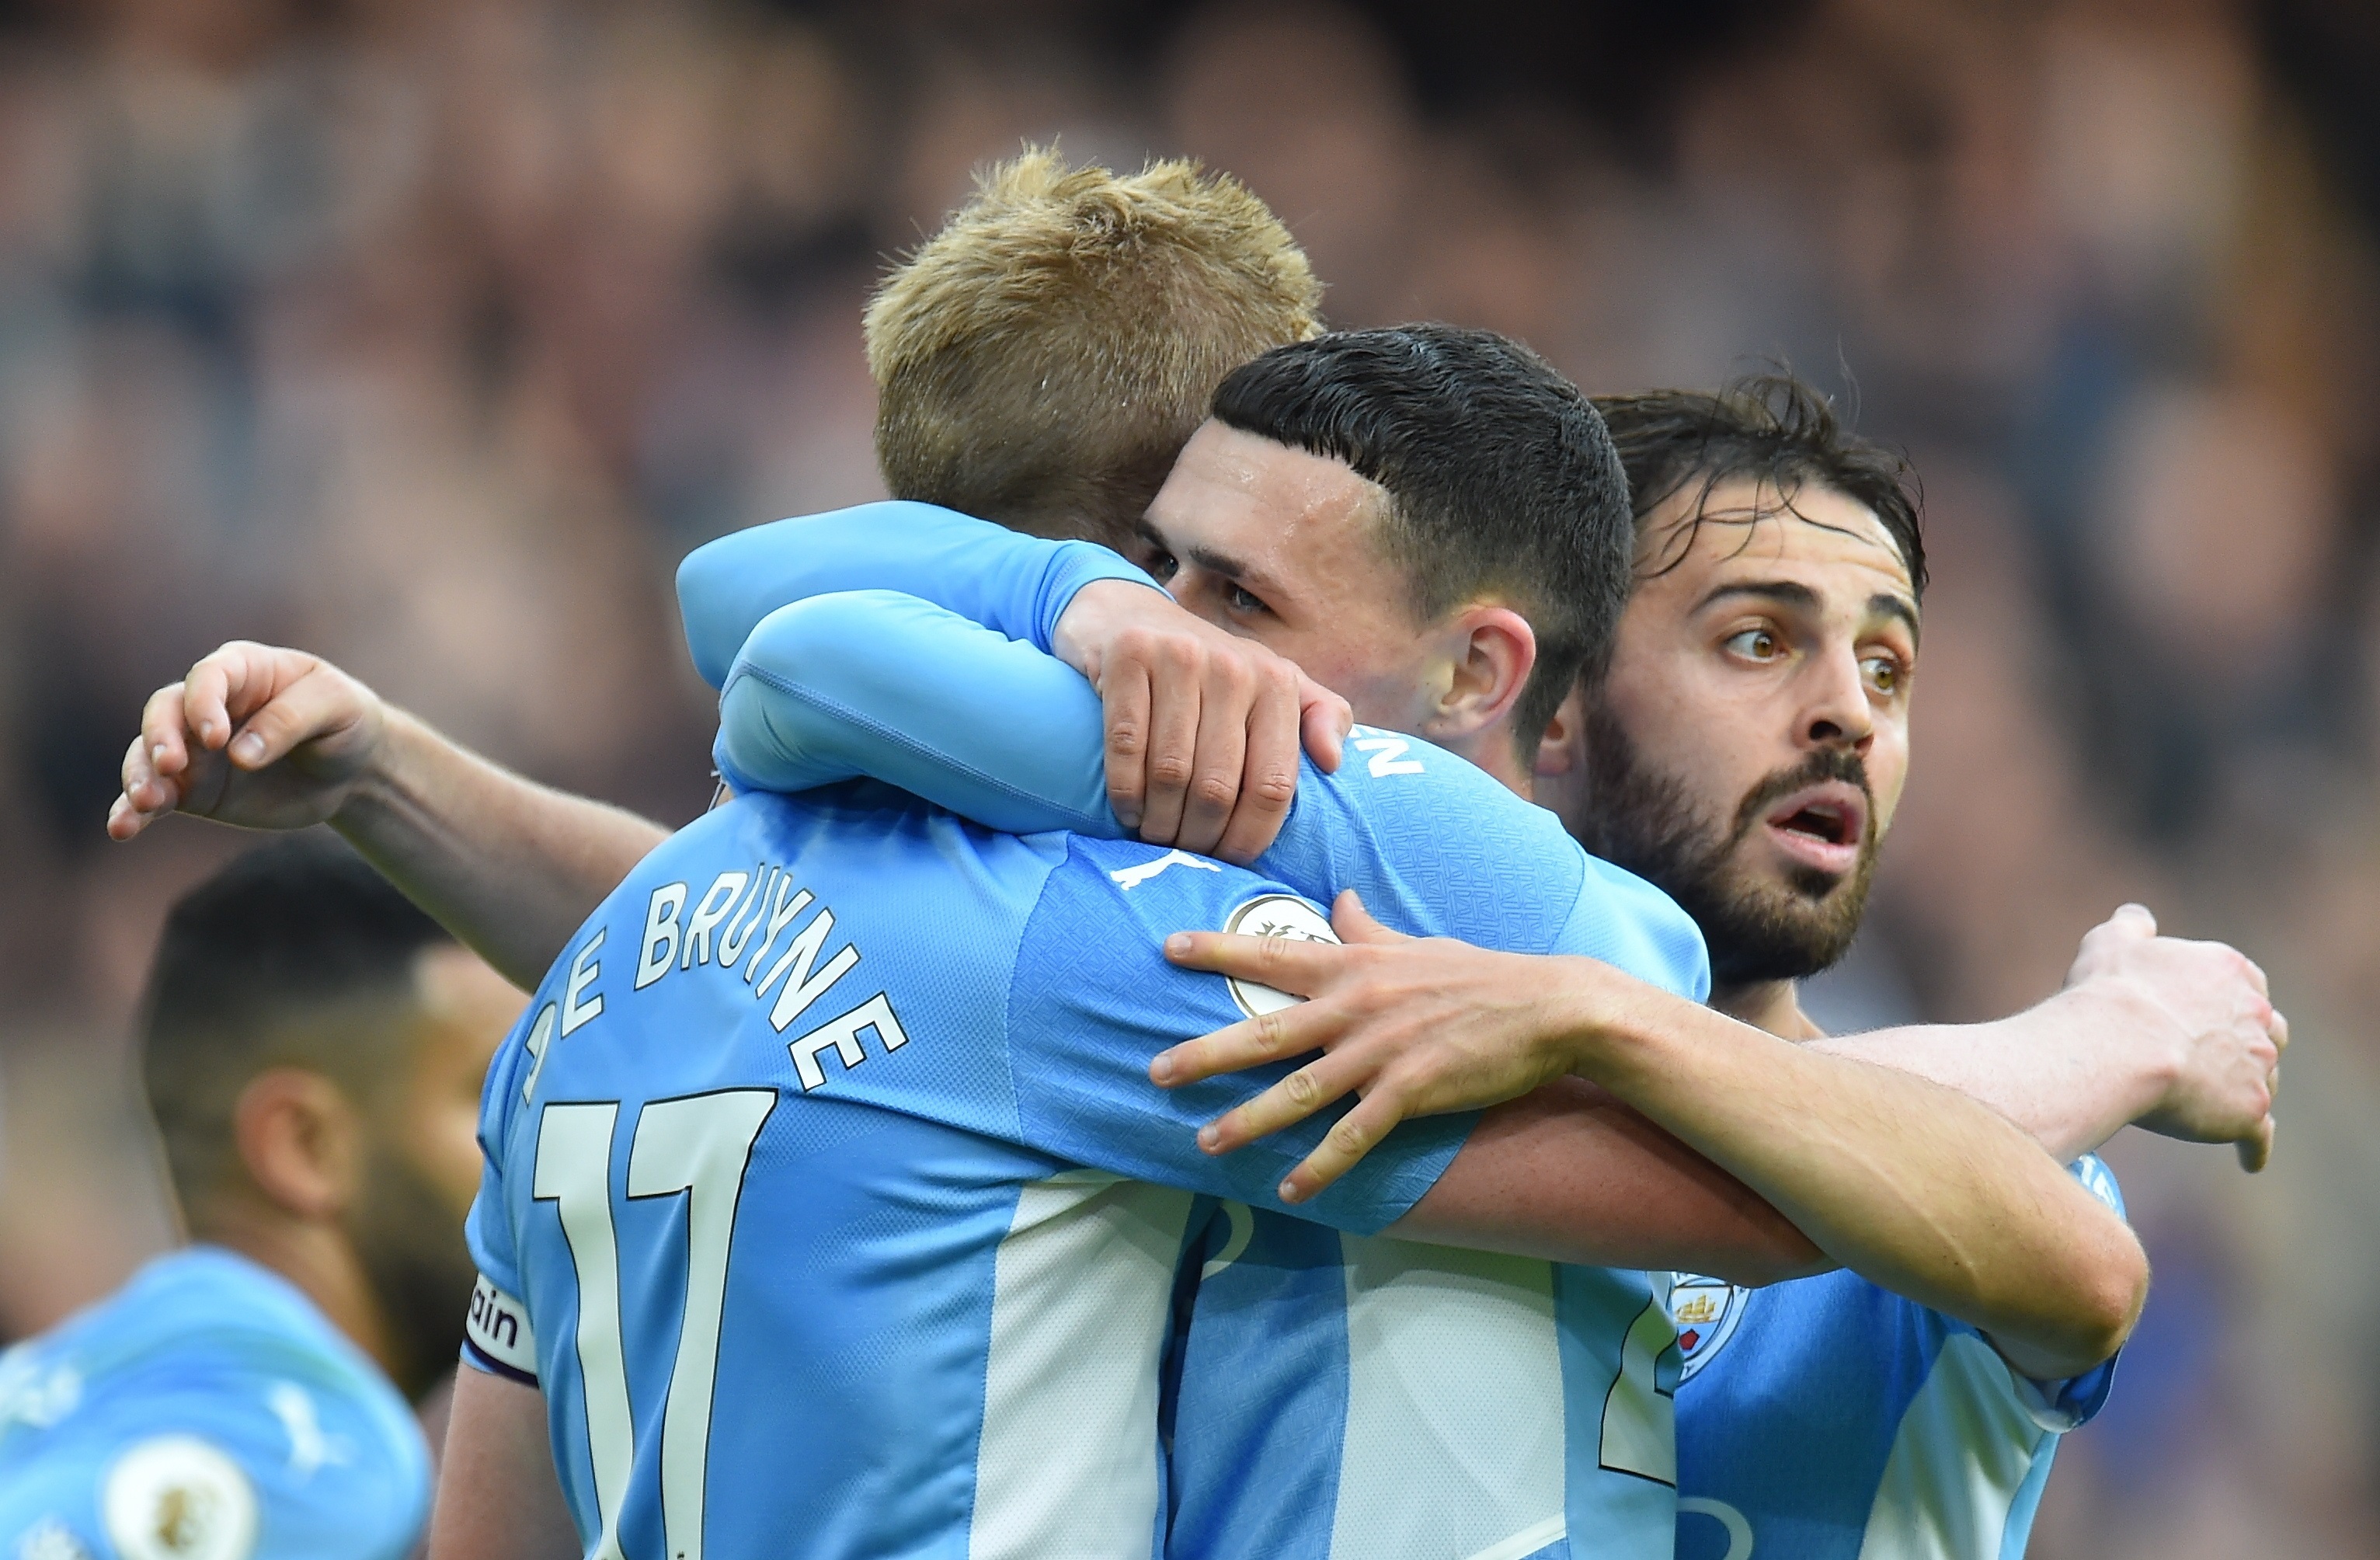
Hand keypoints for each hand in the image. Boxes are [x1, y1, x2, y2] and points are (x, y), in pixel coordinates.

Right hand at [108, 642, 387, 840]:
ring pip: (148, 756)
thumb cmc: (345, 721)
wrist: (354, 768)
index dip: (204, 704)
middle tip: (171, 766)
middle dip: (160, 737)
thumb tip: (239, 757)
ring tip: (145, 804)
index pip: (209, 677)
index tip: (216, 738)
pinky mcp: (194, 790)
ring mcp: (196, 749)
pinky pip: (155, 799)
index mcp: (244, 670)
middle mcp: (209, 706)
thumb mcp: (335, 707)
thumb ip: (289, 722)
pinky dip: (134, 812)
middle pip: (164, 712)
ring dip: (139, 777)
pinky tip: (122, 829)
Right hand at [1052, 581, 1350, 863]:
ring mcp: (1178, 657)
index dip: (1251, 836)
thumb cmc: (1208, 666)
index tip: (1230, 861)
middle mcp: (1233, 667)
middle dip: (1200, 836)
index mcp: (1277, 682)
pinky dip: (1126, 791)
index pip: (1274, 784)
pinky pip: (1126, 745)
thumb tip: (1336, 761)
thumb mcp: (1271, 681)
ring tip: (1155, 836)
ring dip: (1160, 821)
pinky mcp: (1128, 656)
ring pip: (1171, 772)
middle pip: (1219, 787)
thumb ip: (1317, 714)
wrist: (1127, 613)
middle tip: (1184, 853)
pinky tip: (1128, 809)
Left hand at [1151, 891, 1586, 1200]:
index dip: (1217, 950)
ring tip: (1206, 1142)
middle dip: (1206, 1053)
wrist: (1548, 1007)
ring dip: (1249, 1120)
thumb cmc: (1480, 976)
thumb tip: (1337, 898)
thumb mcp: (1417, 943)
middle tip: (1155, 1072)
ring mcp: (1381, 1050)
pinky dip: (1320, 1165)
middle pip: (1265, 1031)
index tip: (1167, 949)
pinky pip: (1353, 1135)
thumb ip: (1367, 928)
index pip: (1272, 953)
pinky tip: (1291, 1189)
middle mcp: (1356, 1006)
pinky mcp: (1411, 1090)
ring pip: (1298, 1090)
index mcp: (1355, 965)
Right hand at [2065, 904, 2285, 1171]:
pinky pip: (2258, 1135)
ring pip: (2262, 1082)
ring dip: (2245, 1091)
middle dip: (2248, 1045)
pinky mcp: (2249, 1110)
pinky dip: (2255, 1146)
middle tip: (2214, 1061)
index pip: (2246, 986)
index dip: (2226, 1003)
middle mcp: (2256, 1015)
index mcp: (2229, 970)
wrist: (2114, 1046)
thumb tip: (2137, 917)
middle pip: (2266, 1034)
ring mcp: (2258, 1064)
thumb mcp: (2112, 943)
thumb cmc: (2108, 993)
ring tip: (2217, 1107)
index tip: (2207, 1016)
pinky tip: (2250, 1159)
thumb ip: (2131, 927)